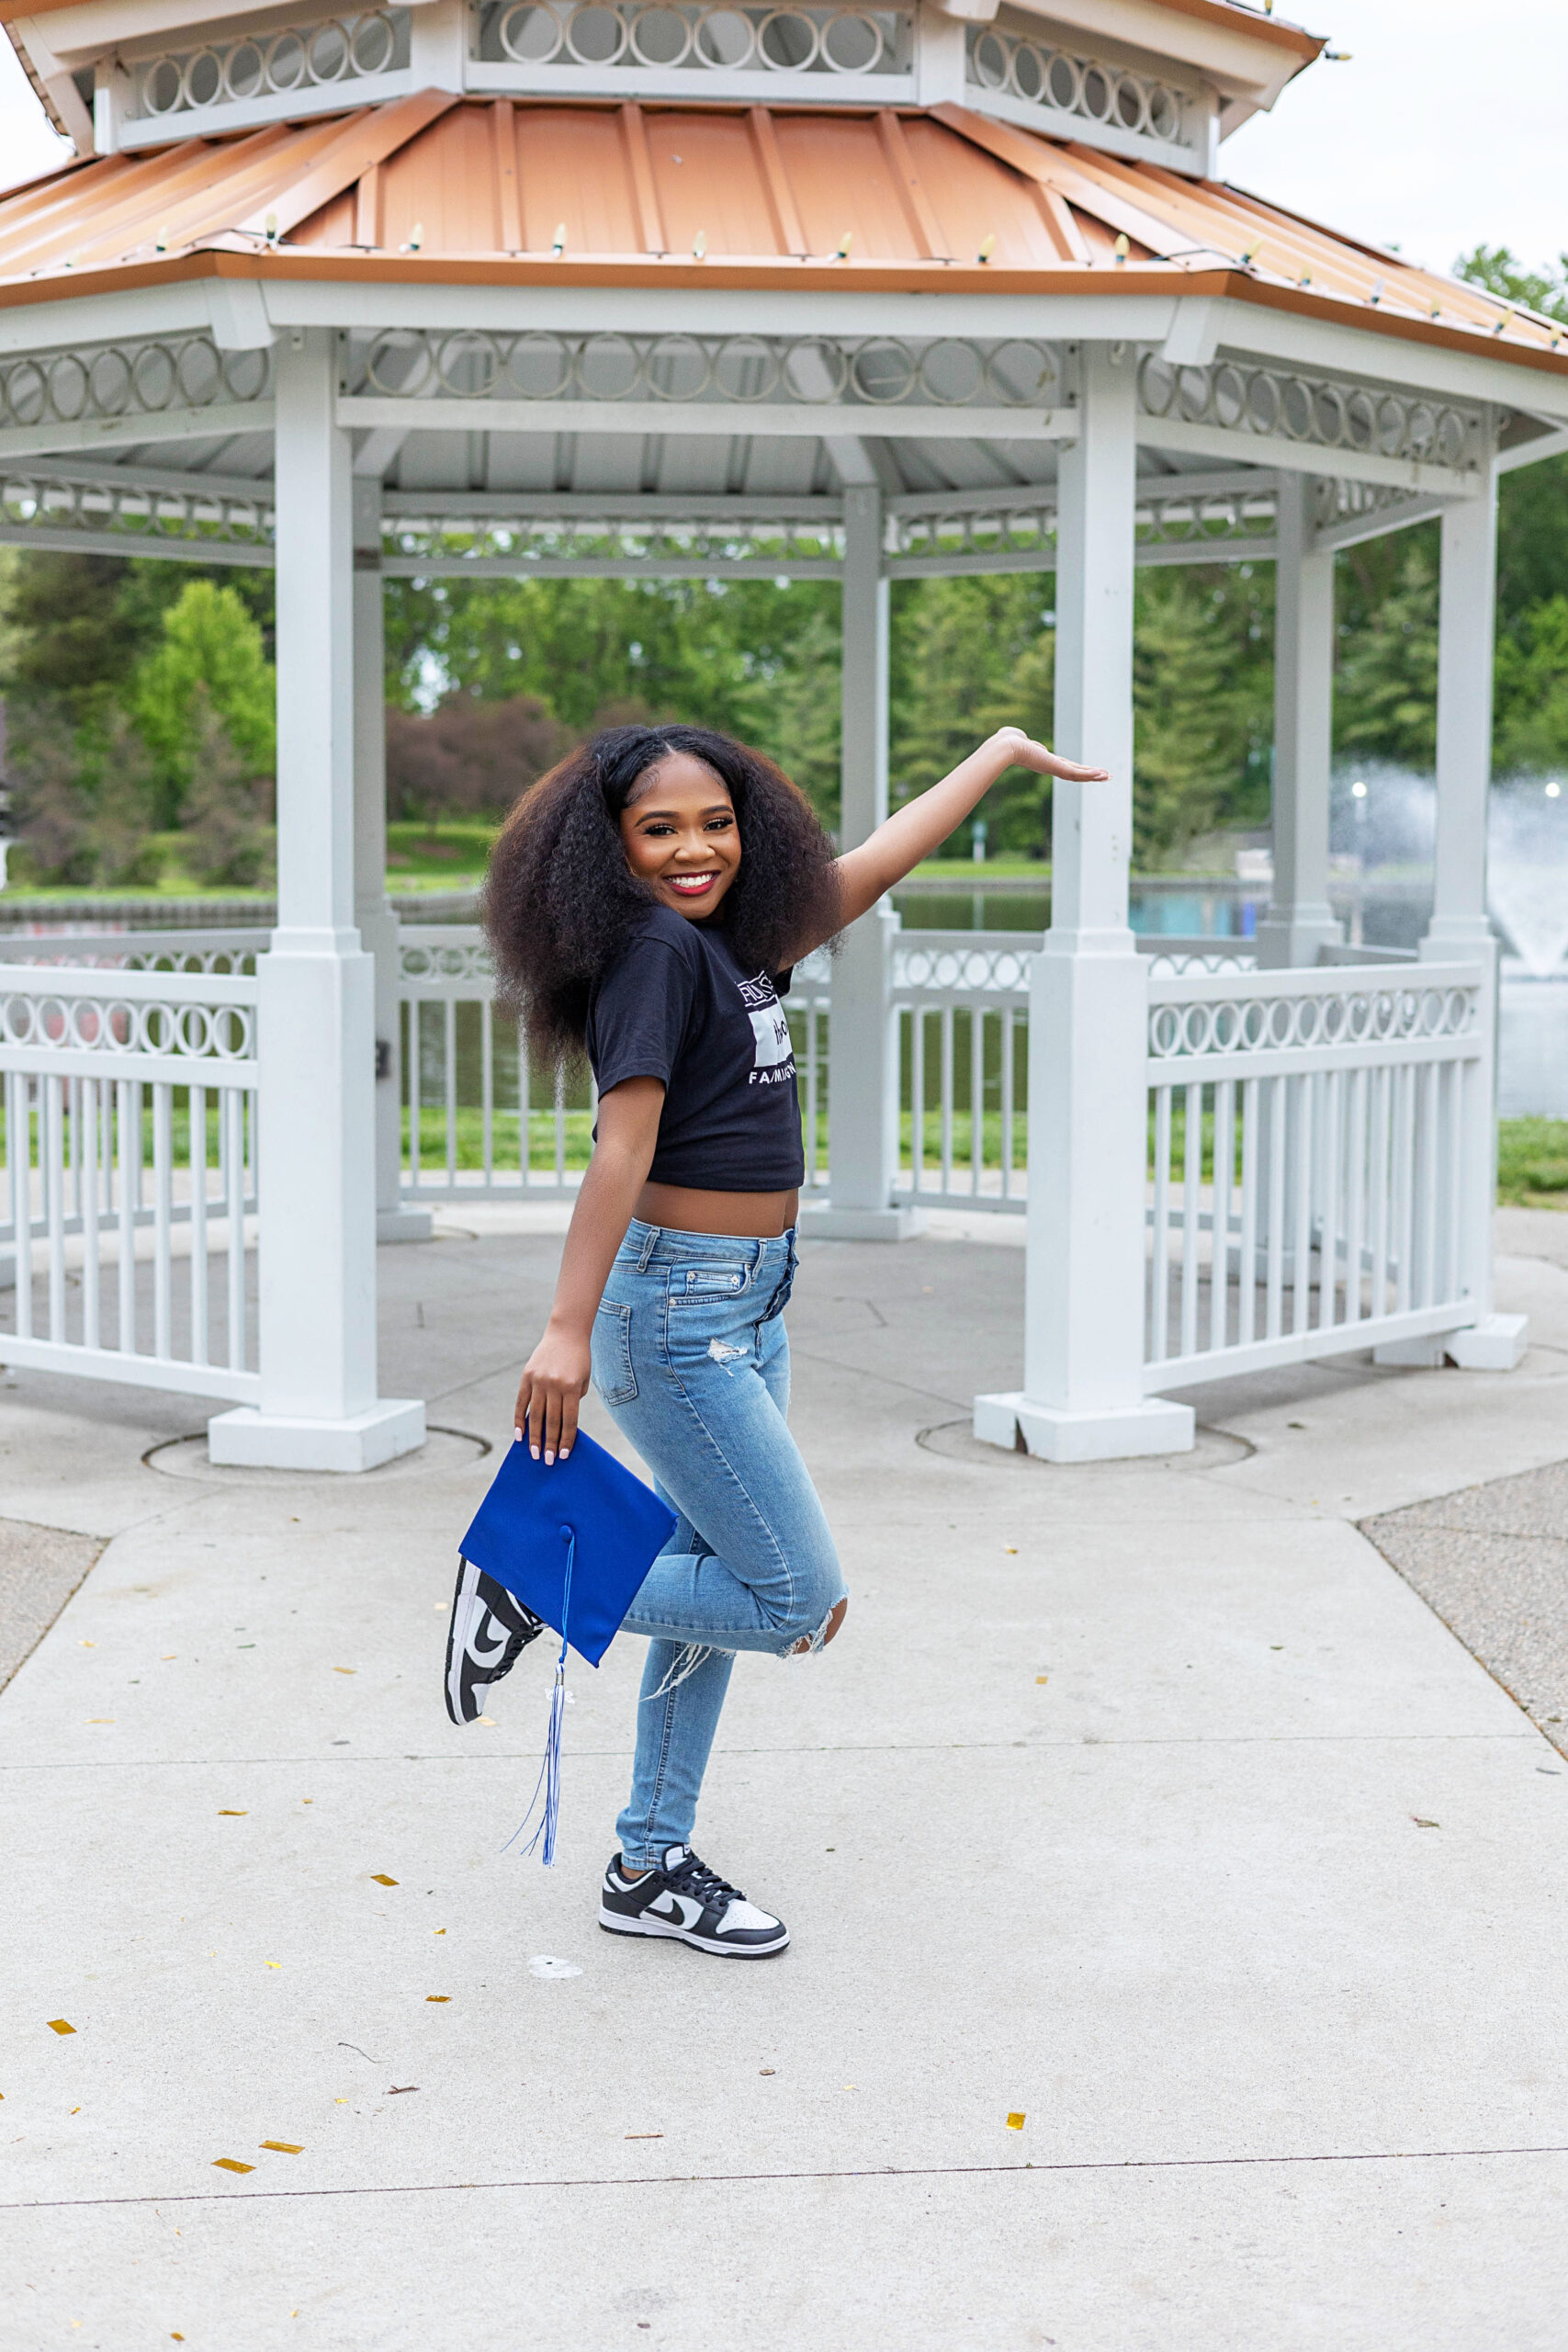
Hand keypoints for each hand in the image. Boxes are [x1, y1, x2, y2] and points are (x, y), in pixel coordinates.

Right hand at [513, 1323, 591, 1464]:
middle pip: (551, 1421)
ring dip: (534, 1437)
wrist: (566, 1333)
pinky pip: (521, 1402)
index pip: (569, 1421)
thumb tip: (559, 1426)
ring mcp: (538, 1381)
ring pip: (535, 1415)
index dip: (566, 1440)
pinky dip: (520, 1419)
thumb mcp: (582, 1381)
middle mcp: (553, 1385)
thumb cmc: (579, 1360)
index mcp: (571, 1388)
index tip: (564, 1455)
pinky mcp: (527, 1376)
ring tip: (534, 1453)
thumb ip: (572, 1401)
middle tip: (548, 1462)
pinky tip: (519, 1435)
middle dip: (550, 1444)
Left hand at [991, 726, 1108, 782]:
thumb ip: (1020, 737)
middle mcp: (1051, 767)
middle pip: (1075, 772)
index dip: (1078, 768)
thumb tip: (1017, 735)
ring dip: (1094, 776)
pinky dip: (1089, 775)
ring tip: (1108, 777)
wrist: (1006, 747)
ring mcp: (1054, 769)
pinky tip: (1101, 774)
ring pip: (1078, 775)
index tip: (1088, 769)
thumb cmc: (1007, 741)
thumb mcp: (1018, 738)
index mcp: (1045, 760)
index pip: (1065, 765)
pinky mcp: (1056, 768)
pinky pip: (1076, 773)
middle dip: (1091, 774)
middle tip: (1106, 776)